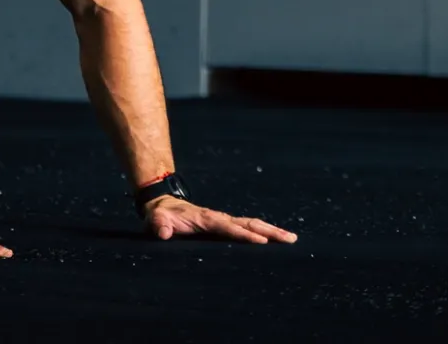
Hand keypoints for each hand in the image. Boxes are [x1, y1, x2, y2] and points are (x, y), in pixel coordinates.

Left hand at [142, 196, 297, 244]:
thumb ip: (159, 226)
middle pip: (249, 223)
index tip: (261, 242)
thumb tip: (165, 233)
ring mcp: (224, 221)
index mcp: (206, 219)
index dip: (244, 235)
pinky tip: (276, 240)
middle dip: (269, 231)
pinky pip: (248, 228)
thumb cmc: (160, 216)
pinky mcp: (225, 225)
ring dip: (272, 231)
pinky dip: (264, 232)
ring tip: (292, 239)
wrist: (163, 205)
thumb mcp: (155, 221)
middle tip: (290, 239)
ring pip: (252, 224)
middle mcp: (219, 218)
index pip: (228, 228)